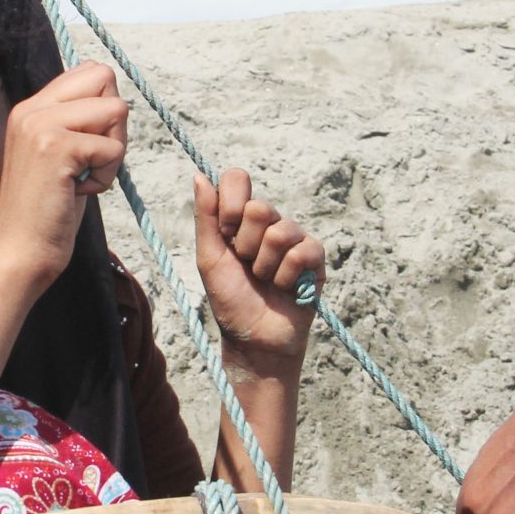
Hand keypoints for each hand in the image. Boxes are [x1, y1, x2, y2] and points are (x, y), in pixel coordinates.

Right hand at [0, 63, 127, 295]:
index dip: (105, 107)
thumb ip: (76, 123)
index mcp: (31, 107)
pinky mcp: (55, 147)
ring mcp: (41, 125)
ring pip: (116, 109)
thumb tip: (113, 98)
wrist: (19, 253)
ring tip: (83, 178)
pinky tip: (79, 192)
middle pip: (105, 77)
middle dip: (114, 121)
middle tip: (92, 159)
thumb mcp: (58, 156)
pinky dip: (106, 176)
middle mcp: (32, 108)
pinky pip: (111, 147)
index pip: (90, 71)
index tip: (88, 145)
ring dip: (113, 151)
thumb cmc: (46, 212)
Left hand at [195, 169, 320, 364]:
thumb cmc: (231, 299)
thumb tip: (199, 175)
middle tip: (246, 266)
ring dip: (265, 266)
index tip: (226, 231)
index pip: (238, 179)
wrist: (254, 339)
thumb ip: (205, 217)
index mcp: (241, 219)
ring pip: (280, 233)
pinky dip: (286, 276)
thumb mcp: (209, 258)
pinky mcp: (315, 257)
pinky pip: (302, 252)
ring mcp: (295, 238)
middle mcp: (269, 223)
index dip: (231, 202)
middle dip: (246, 245)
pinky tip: (286, 288)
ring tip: (265, 281)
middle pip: (259, 208)